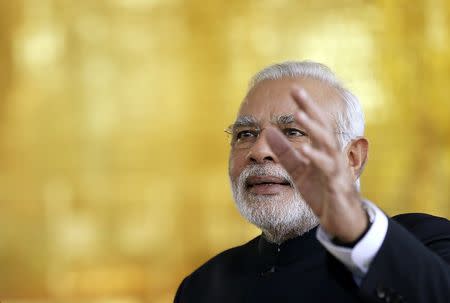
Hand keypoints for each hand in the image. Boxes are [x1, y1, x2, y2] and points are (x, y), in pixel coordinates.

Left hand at [265, 88, 367, 242]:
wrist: (339, 221)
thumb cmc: (321, 193)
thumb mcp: (298, 171)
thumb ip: (284, 152)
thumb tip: (269, 131)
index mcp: (322, 151)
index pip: (315, 124)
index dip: (306, 106)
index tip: (294, 89)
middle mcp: (332, 155)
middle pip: (323, 128)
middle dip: (310, 109)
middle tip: (298, 91)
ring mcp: (336, 170)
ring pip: (327, 145)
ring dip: (314, 129)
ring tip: (299, 115)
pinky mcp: (336, 186)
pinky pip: (327, 170)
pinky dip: (317, 159)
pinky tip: (306, 151)